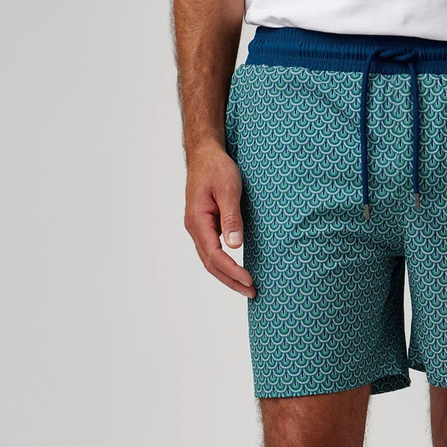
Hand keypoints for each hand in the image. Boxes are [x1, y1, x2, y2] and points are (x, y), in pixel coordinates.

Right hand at [183, 144, 255, 297]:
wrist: (204, 154)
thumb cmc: (216, 168)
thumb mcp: (228, 189)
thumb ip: (231, 217)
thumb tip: (235, 246)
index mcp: (197, 220)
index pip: (214, 255)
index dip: (232, 271)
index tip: (249, 280)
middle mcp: (194, 228)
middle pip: (210, 264)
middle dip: (231, 281)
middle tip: (252, 292)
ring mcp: (197, 228)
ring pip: (210, 260)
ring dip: (228, 276)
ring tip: (247, 287)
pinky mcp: (204, 227)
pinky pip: (212, 252)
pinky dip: (224, 265)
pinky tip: (237, 271)